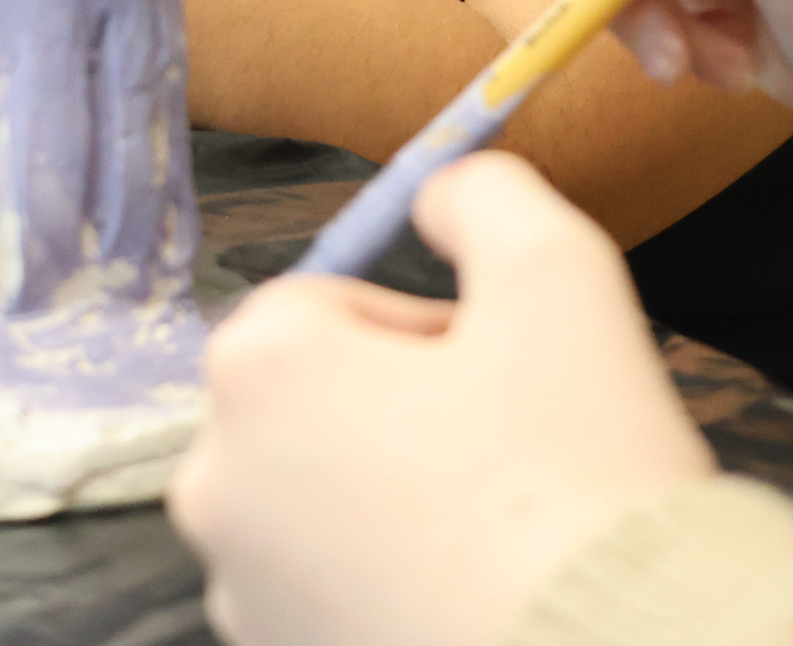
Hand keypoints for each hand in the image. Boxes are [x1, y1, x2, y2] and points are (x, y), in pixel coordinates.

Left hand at [169, 153, 713, 645]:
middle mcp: (214, 478)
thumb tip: (439, 194)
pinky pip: (324, 588)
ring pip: (318, 496)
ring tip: (493, 535)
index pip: (329, 303)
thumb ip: (482, 196)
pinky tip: (469, 598)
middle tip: (503, 451)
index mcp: (258, 368)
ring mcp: (239, 589)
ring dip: (390, 496)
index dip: (423, 329)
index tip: (495, 378)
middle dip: (399, 408)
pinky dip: (383, 582)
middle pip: (312, 398)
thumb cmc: (578, 479)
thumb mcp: (557, 272)